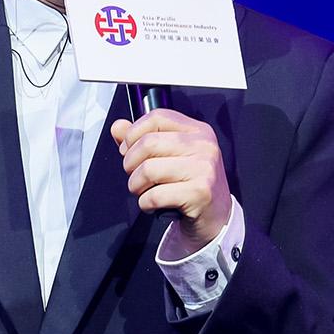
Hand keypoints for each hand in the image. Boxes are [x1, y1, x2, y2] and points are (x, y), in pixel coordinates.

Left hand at [111, 108, 230, 248]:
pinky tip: (153, 205)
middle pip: (148, 143)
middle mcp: (204, 145)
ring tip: (143, 191)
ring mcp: (204, 169)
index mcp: (197, 130)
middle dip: (130, 163)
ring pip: (148, 169)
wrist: (216, 217)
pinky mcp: (200, 193)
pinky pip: (155, 195)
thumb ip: (142, 139)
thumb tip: (118, 127)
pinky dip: (145, 203)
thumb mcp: (170, 156)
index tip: (128, 149)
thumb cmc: (191, 184)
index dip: (133, 133)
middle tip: (134, 176)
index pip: (157, 117)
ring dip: (136, 185)